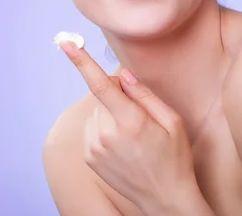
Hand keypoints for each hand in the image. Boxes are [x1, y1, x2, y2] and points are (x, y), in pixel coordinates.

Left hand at [60, 42, 197, 213]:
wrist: (165, 199)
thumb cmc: (174, 158)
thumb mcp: (172, 122)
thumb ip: (144, 94)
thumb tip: (121, 75)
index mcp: (130, 121)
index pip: (100, 84)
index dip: (81, 61)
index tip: (66, 42)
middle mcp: (106, 134)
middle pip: (102, 97)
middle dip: (117, 98)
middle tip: (139, 118)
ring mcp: (94, 147)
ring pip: (96, 113)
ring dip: (110, 116)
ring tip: (132, 137)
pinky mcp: (88, 157)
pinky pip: (91, 129)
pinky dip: (103, 130)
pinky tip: (122, 145)